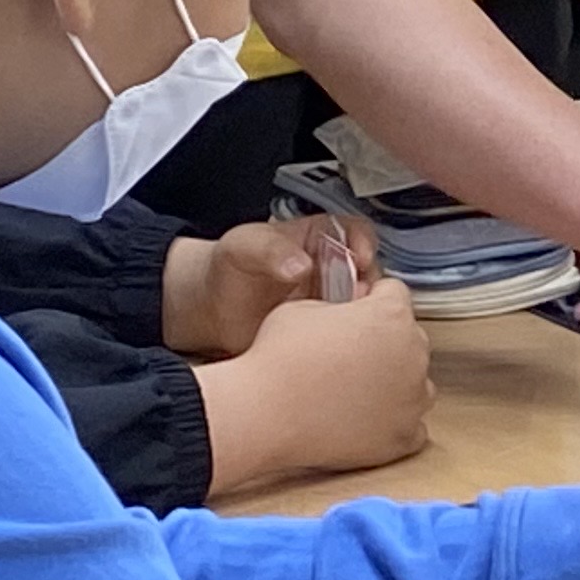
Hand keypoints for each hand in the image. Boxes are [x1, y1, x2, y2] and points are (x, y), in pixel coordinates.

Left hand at [161, 216, 374, 356]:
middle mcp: (335, 270)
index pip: (358, 233)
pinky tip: (327, 346)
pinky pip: (347, 338)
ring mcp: (334, 303)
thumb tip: (300, 266)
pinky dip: (345, 343)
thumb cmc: (226, 268)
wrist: (209, 311)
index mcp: (322, 238)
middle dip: (368, 288)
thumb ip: (269, 249)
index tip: (360, 260)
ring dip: (358, 318)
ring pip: (364, 308)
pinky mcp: (328, 335)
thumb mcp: (243, 246)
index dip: (364, 245)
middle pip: (371, 274)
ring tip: (338, 326)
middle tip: (352, 299)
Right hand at [193, 278, 434, 490]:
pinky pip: (412, 426)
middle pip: (408, 339)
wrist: (264, 414)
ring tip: (350, 392)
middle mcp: (413, 353)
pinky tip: (361, 421)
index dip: (370, 301)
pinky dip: (391, 423)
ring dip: (392, 383)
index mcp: (391, 314)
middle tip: (346, 357)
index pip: (395, 295)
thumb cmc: (277, 360)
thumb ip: (340, 306)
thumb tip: (350, 314)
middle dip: (383, 343)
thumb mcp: (304, 307)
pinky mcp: (404, 435)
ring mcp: (413, 397)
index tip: (357, 314)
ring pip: (414, 382)